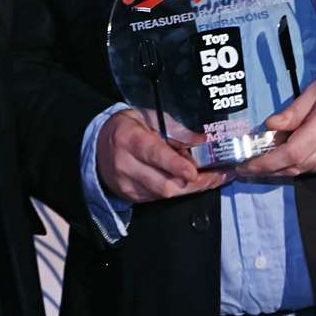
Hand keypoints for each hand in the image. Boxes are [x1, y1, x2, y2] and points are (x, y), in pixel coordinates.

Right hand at [97, 109, 229, 202]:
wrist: (98, 145)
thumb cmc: (127, 127)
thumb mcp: (149, 117)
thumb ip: (176, 129)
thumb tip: (202, 140)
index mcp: (129, 139)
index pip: (154, 155)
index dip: (175, 165)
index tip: (194, 171)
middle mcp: (125, 165)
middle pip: (163, 184)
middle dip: (194, 183)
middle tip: (218, 175)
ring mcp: (127, 184)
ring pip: (164, 194)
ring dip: (190, 188)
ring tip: (210, 177)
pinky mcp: (131, 196)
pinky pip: (159, 198)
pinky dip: (177, 190)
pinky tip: (189, 181)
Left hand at [238, 67, 315, 177]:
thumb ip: (294, 111)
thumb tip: (270, 126)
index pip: (292, 153)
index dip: (267, 163)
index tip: (247, 165)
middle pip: (297, 167)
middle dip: (270, 169)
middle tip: (248, 165)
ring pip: (308, 170)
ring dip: (285, 168)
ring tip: (266, 159)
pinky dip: (303, 164)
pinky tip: (292, 156)